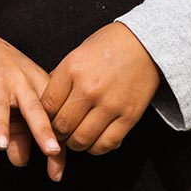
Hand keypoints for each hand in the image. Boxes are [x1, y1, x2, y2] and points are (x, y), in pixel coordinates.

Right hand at [0, 16, 66, 179]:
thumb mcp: (12, 104)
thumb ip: (19, 132)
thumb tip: (22, 161)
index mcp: (45, 87)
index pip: (59, 119)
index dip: (61, 146)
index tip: (59, 172)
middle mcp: (35, 83)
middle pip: (53, 114)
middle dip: (61, 138)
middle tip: (65, 161)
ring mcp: (16, 82)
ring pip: (33, 109)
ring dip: (42, 130)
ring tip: (51, 152)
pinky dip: (1, 126)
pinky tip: (1, 145)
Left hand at [41, 22, 160, 154]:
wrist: (146, 43)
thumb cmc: (109, 46)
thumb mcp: (78, 53)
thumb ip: (62, 78)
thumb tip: (45, 103)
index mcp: (72, 69)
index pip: (46, 106)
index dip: (44, 117)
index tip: (48, 119)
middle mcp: (88, 88)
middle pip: (61, 126)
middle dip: (58, 133)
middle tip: (62, 131)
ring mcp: (109, 104)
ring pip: (81, 140)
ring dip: (75, 143)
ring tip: (78, 136)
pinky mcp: (129, 116)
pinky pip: (106, 144)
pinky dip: (97, 147)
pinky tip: (96, 139)